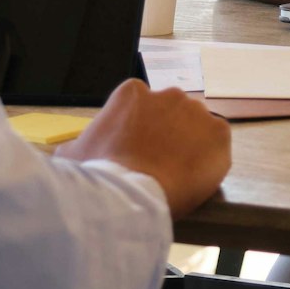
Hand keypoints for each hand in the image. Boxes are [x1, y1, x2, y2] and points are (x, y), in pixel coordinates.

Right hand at [57, 80, 231, 217]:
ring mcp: (196, 111)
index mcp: (132, 92)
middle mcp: (168, 94)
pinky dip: (211, 158)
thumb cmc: (98, 175)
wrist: (129, 196)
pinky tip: (197, 177)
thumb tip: (70, 153)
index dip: (139, 131)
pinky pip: (218, 144)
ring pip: (196, 127)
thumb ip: (78, 145)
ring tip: (177, 174)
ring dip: (189, 145)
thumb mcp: (73, 156)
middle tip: (157, 164)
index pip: (140, 106)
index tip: (135, 151)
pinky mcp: (219, 133)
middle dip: (166, 135)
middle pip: (171, 113)